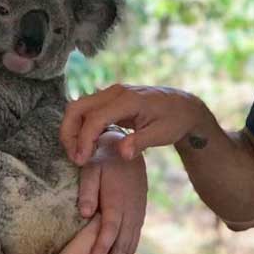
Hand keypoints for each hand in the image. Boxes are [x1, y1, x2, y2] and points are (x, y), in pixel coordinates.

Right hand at [61, 83, 215, 165]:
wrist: (183, 107)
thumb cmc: (175, 121)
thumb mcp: (162, 134)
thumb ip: (141, 142)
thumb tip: (122, 153)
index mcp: (128, 100)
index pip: (95, 118)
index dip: (84, 140)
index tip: (82, 161)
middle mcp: (115, 92)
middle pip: (77, 107)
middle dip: (69, 133)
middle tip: (75, 158)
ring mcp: (110, 94)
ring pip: (78, 107)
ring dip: (72, 130)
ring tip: (78, 155)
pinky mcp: (109, 100)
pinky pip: (86, 110)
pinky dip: (80, 127)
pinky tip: (87, 146)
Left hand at [77, 131, 146, 253]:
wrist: (127, 147)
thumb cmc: (104, 156)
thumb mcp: (92, 166)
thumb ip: (87, 189)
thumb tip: (83, 213)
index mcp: (118, 199)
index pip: (110, 228)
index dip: (102, 247)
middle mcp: (131, 211)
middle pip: (123, 245)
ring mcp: (137, 215)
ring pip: (130, 247)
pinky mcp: (138, 216)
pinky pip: (133, 242)